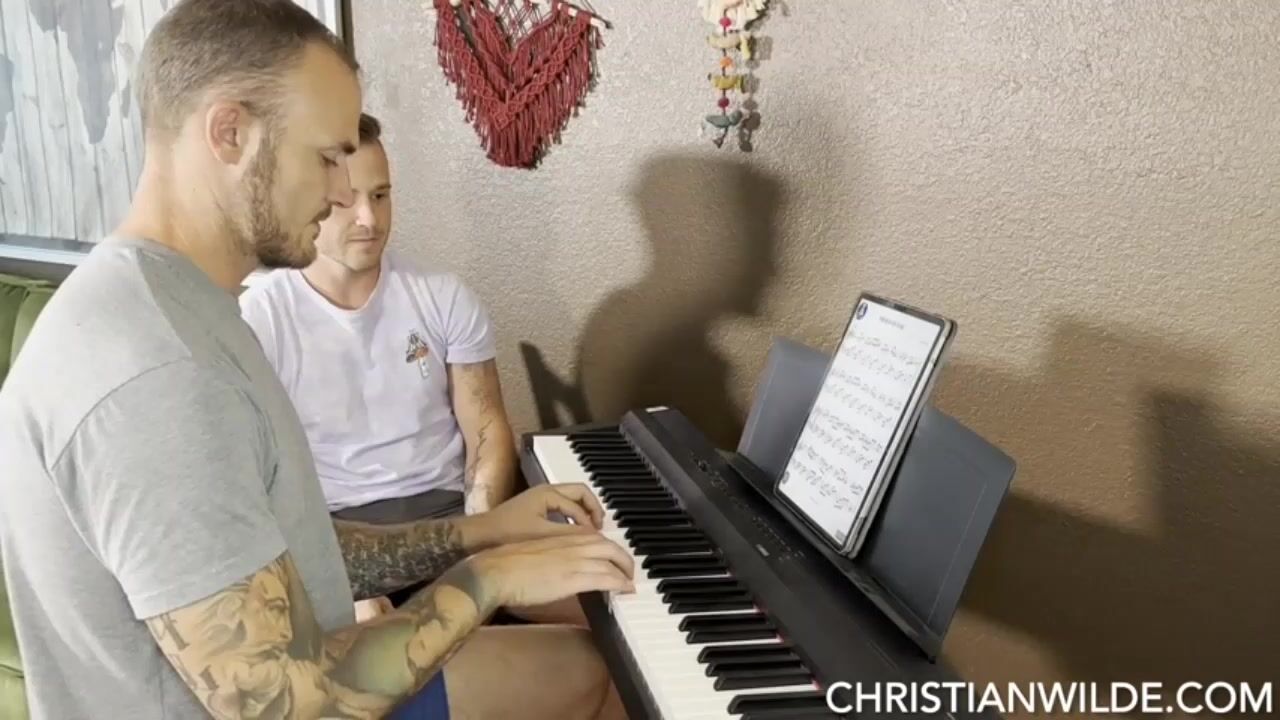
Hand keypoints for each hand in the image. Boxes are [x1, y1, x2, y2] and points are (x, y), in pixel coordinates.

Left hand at [467, 484, 604, 548]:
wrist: (480, 536)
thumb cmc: (509, 533)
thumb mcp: (543, 535)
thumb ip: (570, 534)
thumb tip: (593, 537)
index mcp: (549, 493)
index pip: (580, 503)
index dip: (590, 521)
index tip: (597, 538)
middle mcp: (546, 490)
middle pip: (579, 493)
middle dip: (592, 508)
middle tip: (599, 527)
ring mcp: (539, 498)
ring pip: (570, 499)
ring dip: (582, 513)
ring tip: (589, 531)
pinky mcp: (533, 507)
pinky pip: (561, 506)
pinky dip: (571, 516)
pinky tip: (571, 533)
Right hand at [469, 533, 634, 608]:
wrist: (497, 571)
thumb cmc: (509, 565)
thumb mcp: (537, 554)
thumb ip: (554, 557)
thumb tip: (561, 569)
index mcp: (562, 537)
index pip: (595, 538)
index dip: (609, 549)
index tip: (613, 559)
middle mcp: (572, 544)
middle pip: (609, 546)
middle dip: (624, 558)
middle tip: (629, 571)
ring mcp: (575, 560)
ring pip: (611, 561)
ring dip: (624, 571)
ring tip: (629, 582)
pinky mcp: (574, 578)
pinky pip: (606, 578)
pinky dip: (619, 583)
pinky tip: (625, 589)